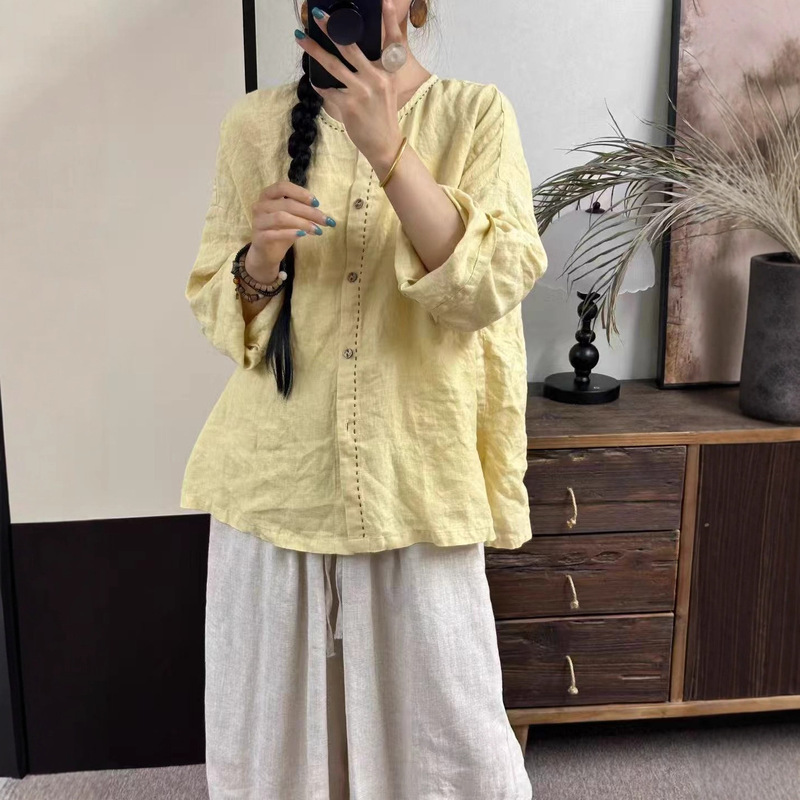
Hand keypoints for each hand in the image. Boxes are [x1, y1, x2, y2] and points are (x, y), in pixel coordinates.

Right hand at [247, 180, 334, 279]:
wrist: (266, 253)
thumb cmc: (280, 231)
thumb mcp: (293, 218)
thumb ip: (303, 212)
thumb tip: (323, 215)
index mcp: (267, 195)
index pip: (283, 186)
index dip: (301, 193)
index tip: (317, 203)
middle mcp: (260, 206)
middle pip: (287, 203)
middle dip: (309, 211)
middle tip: (325, 220)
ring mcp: (258, 221)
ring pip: (281, 217)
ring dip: (303, 223)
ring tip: (317, 230)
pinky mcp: (259, 237)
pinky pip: (275, 233)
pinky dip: (291, 233)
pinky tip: (303, 235)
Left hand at [296, 1, 404, 166]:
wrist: (384, 144)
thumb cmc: (382, 114)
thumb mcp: (386, 87)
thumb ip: (374, 68)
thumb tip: (349, 50)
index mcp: (388, 71)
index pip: (392, 41)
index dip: (390, 20)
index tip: (384, 1)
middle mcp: (377, 78)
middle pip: (351, 47)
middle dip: (332, 28)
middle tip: (317, 14)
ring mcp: (363, 91)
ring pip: (333, 65)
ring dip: (314, 50)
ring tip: (301, 38)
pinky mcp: (350, 105)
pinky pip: (328, 89)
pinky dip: (320, 84)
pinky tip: (315, 79)